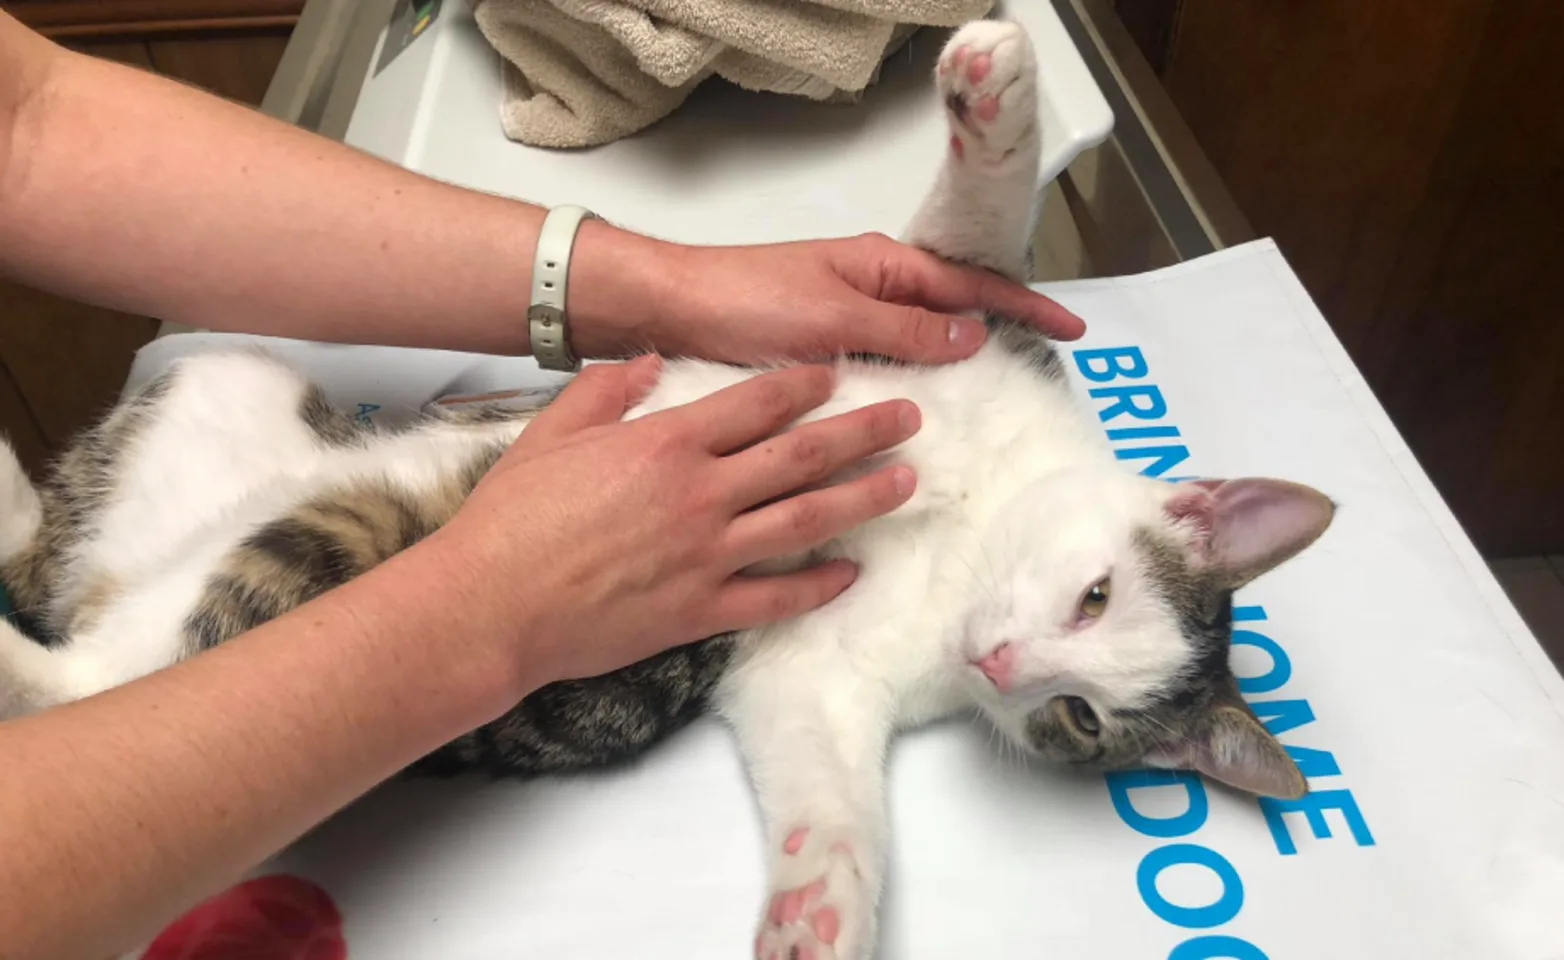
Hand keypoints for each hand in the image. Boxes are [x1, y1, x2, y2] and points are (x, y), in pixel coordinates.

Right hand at [435, 356, 920, 688]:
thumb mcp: (551, 434)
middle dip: (863, 433)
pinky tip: (851, 573)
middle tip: (909, 419)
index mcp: (666, 444)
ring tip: (907, 483)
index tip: (838, 376)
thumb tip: (647, 361)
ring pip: (806, 520)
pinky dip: (818, 585)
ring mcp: (708, 556)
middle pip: (801, 456)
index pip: (756, 404)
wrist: (491, 605)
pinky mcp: (702, 611)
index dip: (804, 387)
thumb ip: (606, 391)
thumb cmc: (511, 519)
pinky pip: (776, 597)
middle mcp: (701, 495)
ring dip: (863, 500)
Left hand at [646, 232, 1083, 363]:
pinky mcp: (820, 349)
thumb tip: (974, 335)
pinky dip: (910, 383)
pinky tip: (920, 414)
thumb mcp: (836, 318)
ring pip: (918, 343)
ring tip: (993, 401)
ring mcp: (846, 318)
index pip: (972, 284)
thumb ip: (907, 330)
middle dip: (999, 332)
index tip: (1071, 330)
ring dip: (954, 364)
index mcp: (882, 266)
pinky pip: (883, 364)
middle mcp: (870, 288)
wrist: (667, 310)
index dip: (1024, 307)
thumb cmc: (746, 303)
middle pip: (952, 311)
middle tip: (1040, 367)